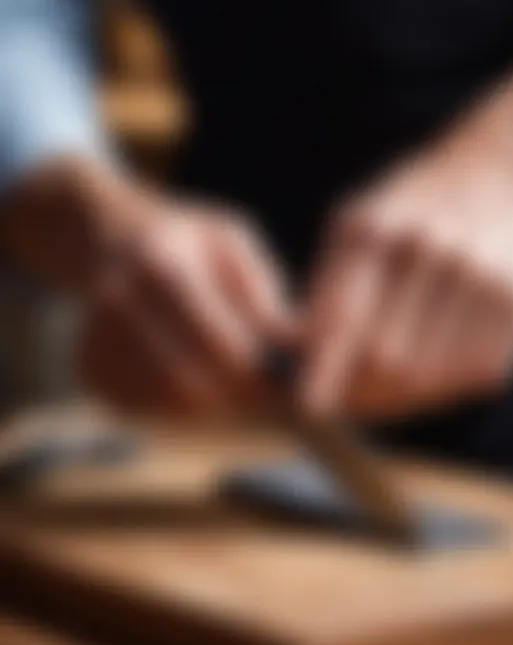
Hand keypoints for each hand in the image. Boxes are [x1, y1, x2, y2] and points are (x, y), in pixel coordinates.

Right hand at [78, 199, 295, 418]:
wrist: (109, 235)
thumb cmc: (187, 240)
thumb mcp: (232, 244)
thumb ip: (260, 296)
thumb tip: (293, 350)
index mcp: (161, 263)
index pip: (217, 342)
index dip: (255, 374)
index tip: (283, 383)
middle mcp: (118, 301)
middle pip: (188, 382)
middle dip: (234, 396)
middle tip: (264, 395)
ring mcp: (93, 336)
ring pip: (166, 402)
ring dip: (209, 404)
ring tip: (231, 380)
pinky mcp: (86, 367)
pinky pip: (142, 409)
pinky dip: (177, 406)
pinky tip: (192, 378)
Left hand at [301, 139, 512, 418]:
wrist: (500, 178)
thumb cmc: (409, 215)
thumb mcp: (356, 228)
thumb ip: (327, 293)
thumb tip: (298, 358)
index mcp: (377, 231)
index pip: (345, 320)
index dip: (325, 372)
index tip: (311, 407)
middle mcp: (433, 251)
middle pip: (387, 360)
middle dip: (361, 394)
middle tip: (350, 401)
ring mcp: (483, 276)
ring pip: (431, 377)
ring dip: (403, 396)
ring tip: (391, 382)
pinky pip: (477, 374)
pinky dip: (448, 384)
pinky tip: (435, 363)